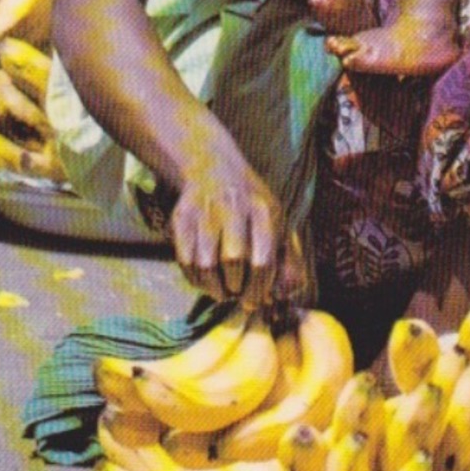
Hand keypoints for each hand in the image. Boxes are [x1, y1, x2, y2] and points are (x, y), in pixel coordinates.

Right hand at [169, 153, 305, 311]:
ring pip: (205, 264)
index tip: (255, 300)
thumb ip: (287, 258)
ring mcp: (204, 211)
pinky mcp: (182, 217)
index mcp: (263, 210)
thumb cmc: (252, 206)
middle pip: (233, 261)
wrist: (213, 169)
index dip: (259, 289)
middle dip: (236, 287)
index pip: (263, 260)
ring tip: (222, 291)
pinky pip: (185, 260)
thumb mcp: (277, 221)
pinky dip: (195, 279)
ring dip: (214, 288)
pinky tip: (205, 281)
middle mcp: (233, 207)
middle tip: (237, 294)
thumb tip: (283, 293)